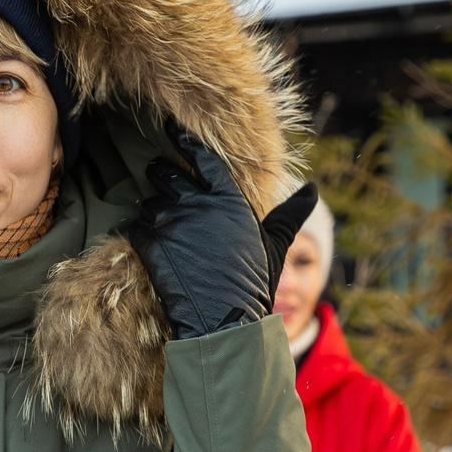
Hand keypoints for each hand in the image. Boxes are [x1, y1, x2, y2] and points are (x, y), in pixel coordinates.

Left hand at [127, 124, 299, 340]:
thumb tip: (314, 190)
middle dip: (159, 173)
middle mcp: (197, 202)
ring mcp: (171, 222)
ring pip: (148, 202)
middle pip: (163, 172)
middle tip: (160, 178)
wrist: (226, 321)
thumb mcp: (275, 244)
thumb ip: (289, 213)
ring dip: (152, 212)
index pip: (200, 154)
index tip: (170, 130)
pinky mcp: (151, 244)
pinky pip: (137, 227)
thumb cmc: (253, 283)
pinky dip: (142, 235)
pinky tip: (155, 249)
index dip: (182, 139)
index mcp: (228, 197)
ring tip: (164, 229)